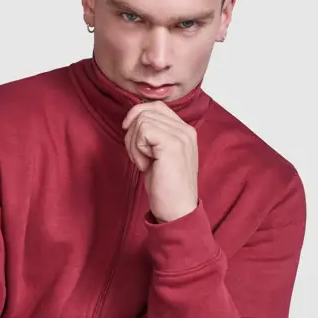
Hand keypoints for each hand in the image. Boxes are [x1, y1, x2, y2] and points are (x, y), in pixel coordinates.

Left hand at [121, 100, 198, 222]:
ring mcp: (181, 136)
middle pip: (145, 111)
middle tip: (139, 157)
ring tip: (144, 163)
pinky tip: (145, 165)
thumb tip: (132, 119)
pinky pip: (142, 131)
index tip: (131, 136)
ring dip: (133, 144)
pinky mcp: (172, 144)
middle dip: (132, 133)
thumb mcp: (159, 155)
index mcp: (185, 131)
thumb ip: (153, 135)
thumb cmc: (166, 188)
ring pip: (141, 120)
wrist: (177, 211)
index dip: (137, 116)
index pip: (156, 106)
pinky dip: (136, 149)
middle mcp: (186, 130)